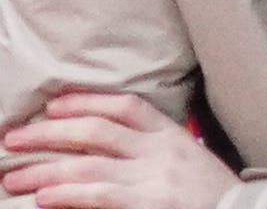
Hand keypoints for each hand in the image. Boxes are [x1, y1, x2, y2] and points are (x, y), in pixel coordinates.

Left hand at [2, 93, 235, 208]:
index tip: (53, 105)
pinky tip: (44, 198)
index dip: (86, 102)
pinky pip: (99, 195)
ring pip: (88, 164)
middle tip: (14, 138)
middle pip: (96, 131)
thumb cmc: (213, 197)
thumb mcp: (190, 163)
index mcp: (173, 136)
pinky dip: (68, 194)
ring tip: (13, 179)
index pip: (126, 106)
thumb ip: (155, 153)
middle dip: (50, 133)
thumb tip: (107, 153)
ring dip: (44, 171)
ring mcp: (154, 178)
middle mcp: (161, 151)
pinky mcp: (148, 205)